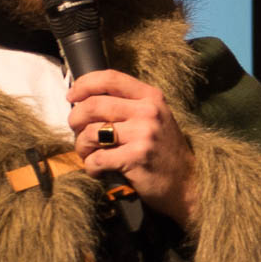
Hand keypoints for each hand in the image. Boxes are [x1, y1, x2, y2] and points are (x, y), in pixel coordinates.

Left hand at [68, 69, 197, 226]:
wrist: (188, 183)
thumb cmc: (164, 151)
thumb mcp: (154, 118)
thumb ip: (128, 105)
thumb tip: (84, 101)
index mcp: (151, 97)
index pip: (110, 78)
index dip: (84, 84)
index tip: (72, 96)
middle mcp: (148, 112)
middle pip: (93, 105)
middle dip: (75, 120)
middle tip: (77, 131)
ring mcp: (144, 134)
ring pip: (91, 133)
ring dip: (81, 146)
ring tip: (89, 154)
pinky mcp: (136, 158)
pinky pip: (96, 159)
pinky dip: (91, 167)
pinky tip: (99, 170)